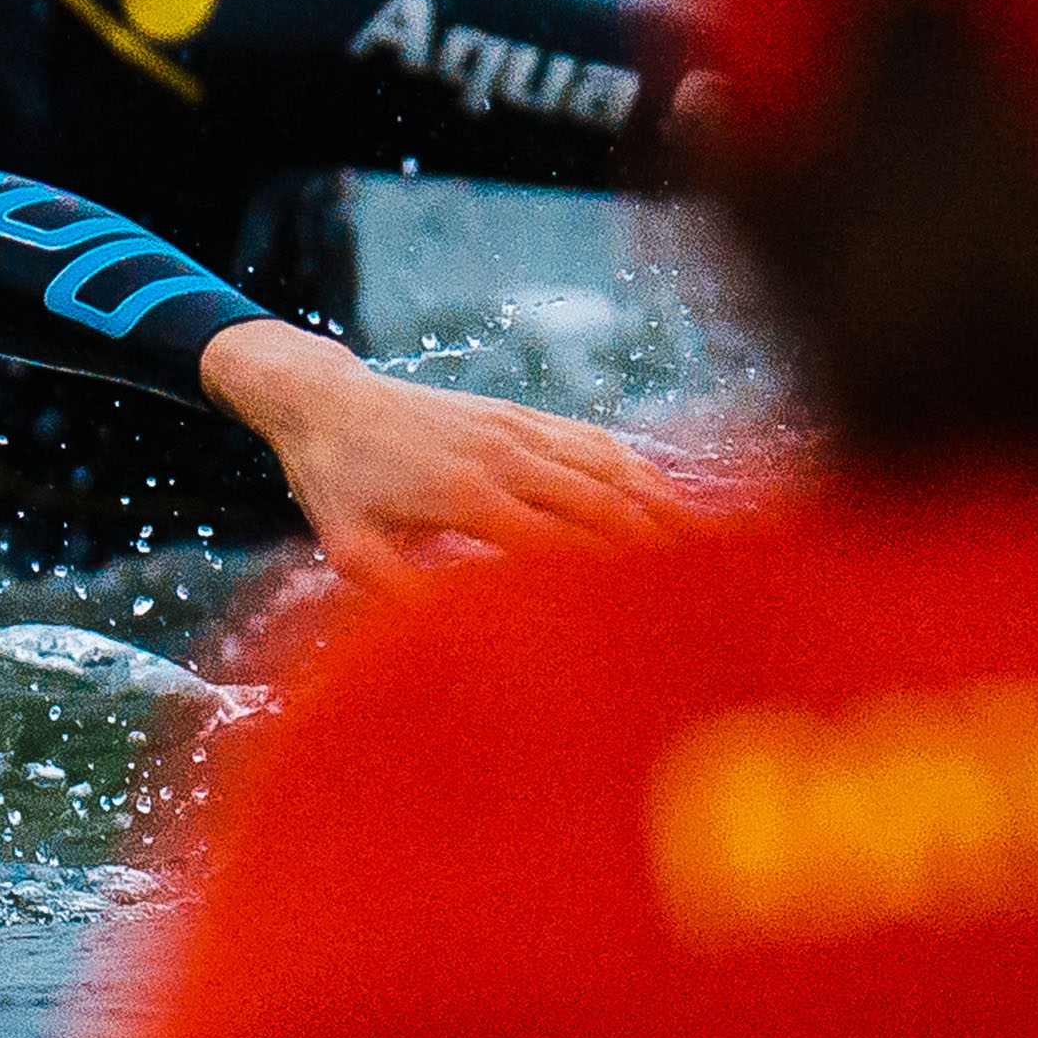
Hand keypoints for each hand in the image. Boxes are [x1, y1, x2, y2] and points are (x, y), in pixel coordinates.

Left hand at [198, 318, 692, 578]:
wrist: (328, 401)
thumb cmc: (335, 481)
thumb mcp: (346, 547)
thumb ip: (396, 591)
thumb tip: (448, 636)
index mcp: (462, 494)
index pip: (551, 545)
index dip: (598, 583)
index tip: (638, 623)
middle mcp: (502, 456)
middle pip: (598, 504)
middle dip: (651, 550)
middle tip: (703, 595)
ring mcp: (518, 428)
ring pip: (609, 467)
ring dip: (660, 507)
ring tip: (710, 550)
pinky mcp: (522, 415)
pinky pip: (594, 441)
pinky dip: (638, 469)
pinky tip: (667, 498)